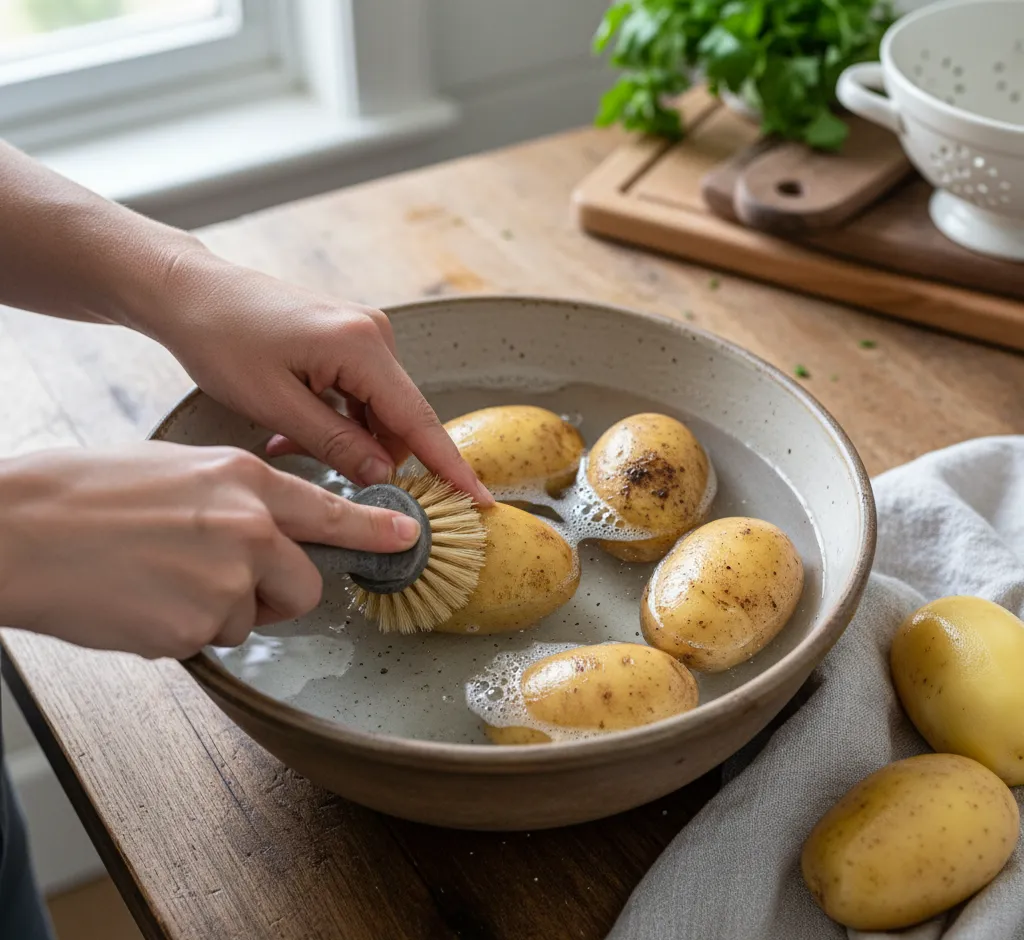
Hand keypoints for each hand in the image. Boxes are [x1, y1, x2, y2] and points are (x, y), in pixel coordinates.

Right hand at [0, 443, 420, 658]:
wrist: (19, 531)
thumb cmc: (87, 495)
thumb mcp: (178, 471)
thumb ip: (236, 498)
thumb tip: (267, 527)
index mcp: (242, 480)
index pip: (330, 510)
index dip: (374, 530)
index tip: (407, 538)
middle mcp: (247, 527)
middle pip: (304, 585)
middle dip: (274, 594)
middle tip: (222, 582)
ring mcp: (225, 579)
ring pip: (253, 617)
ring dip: (218, 612)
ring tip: (159, 581)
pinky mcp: (195, 628)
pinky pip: (209, 640)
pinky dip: (180, 630)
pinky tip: (140, 602)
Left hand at [143, 247, 491, 502]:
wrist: (191, 292)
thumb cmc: (221, 339)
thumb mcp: (276, 405)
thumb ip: (336, 444)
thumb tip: (384, 475)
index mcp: (362, 347)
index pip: (418, 420)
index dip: (449, 466)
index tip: (478, 499)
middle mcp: (374, 335)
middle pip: (398, 419)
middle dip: (369, 454)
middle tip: (315, 469)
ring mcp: (363, 334)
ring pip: (377, 411)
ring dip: (345, 437)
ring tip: (286, 439)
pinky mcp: (348, 338)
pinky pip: (360, 393)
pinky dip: (336, 418)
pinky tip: (294, 425)